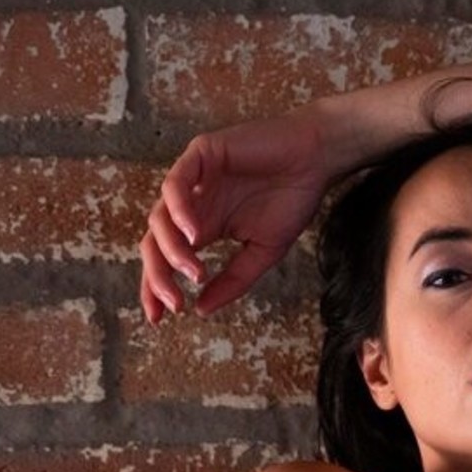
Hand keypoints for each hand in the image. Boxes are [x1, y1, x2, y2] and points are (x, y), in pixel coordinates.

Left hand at [140, 109, 328, 322]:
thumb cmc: (292, 200)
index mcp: (202, 226)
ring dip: (171, 249)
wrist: (316, 160)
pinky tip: (194, 235)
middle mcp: (191, 204)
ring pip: (160, 217)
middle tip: (174, 302)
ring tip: (194, 272)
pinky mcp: (202, 154)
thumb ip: (233, 280)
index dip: (157, 287)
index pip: (167, 258)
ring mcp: (193, 178)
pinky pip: (176, 184)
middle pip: (155, 242)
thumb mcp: (263, 253)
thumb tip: (201, 309)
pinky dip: (179, 210)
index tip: (159, 317)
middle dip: (158, 276)